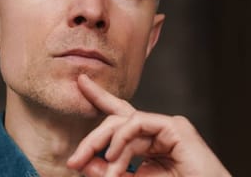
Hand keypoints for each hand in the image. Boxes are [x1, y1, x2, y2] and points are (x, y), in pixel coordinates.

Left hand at [66, 74, 230, 176]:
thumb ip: (110, 173)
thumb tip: (84, 163)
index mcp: (151, 142)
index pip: (121, 117)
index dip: (101, 98)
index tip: (81, 82)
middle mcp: (160, 130)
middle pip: (118, 121)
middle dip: (93, 139)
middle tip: (74, 161)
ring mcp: (169, 126)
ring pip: (125, 122)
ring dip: (106, 147)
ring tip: (104, 173)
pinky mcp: (176, 128)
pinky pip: (139, 122)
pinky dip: (122, 139)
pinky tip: (114, 156)